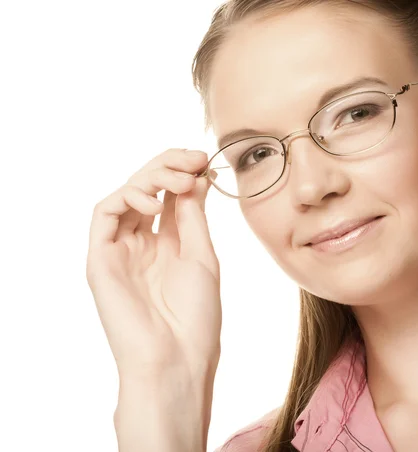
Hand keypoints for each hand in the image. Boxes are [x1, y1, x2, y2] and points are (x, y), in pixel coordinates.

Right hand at [86, 148, 221, 380]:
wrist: (177, 359)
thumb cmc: (196, 315)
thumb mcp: (201, 256)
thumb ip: (192, 216)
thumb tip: (195, 178)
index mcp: (168, 244)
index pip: (170, 195)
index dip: (184, 171)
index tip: (206, 160)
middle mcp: (142, 243)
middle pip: (147, 188)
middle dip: (169, 166)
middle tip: (194, 159)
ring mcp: (120, 250)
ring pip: (126, 194)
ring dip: (152, 177)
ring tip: (180, 180)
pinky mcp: (100, 258)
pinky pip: (104, 214)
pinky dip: (128, 197)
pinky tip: (155, 202)